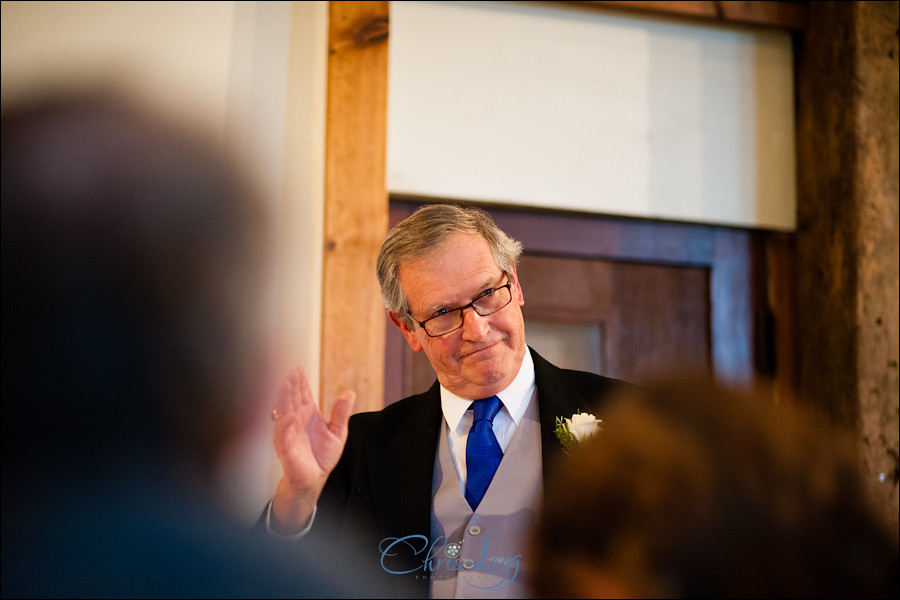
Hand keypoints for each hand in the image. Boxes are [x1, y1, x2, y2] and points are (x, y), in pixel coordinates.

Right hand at [270, 366, 354, 533]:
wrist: (314, 479)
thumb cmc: (322, 456)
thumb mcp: (338, 432)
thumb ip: (341, 413)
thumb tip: (350, 393)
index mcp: (307, 415)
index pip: (302, 394)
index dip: (299, 381)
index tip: (298, 368)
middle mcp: (296, 421)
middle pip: (291, 399)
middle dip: (290, 386)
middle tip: (290, 372)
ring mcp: (289, 434)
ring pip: (284, 413)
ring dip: (284, 400)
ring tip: (286, 386)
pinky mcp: (287, 449)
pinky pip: (284, 436)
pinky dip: (286, 426)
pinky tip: (289, 416)